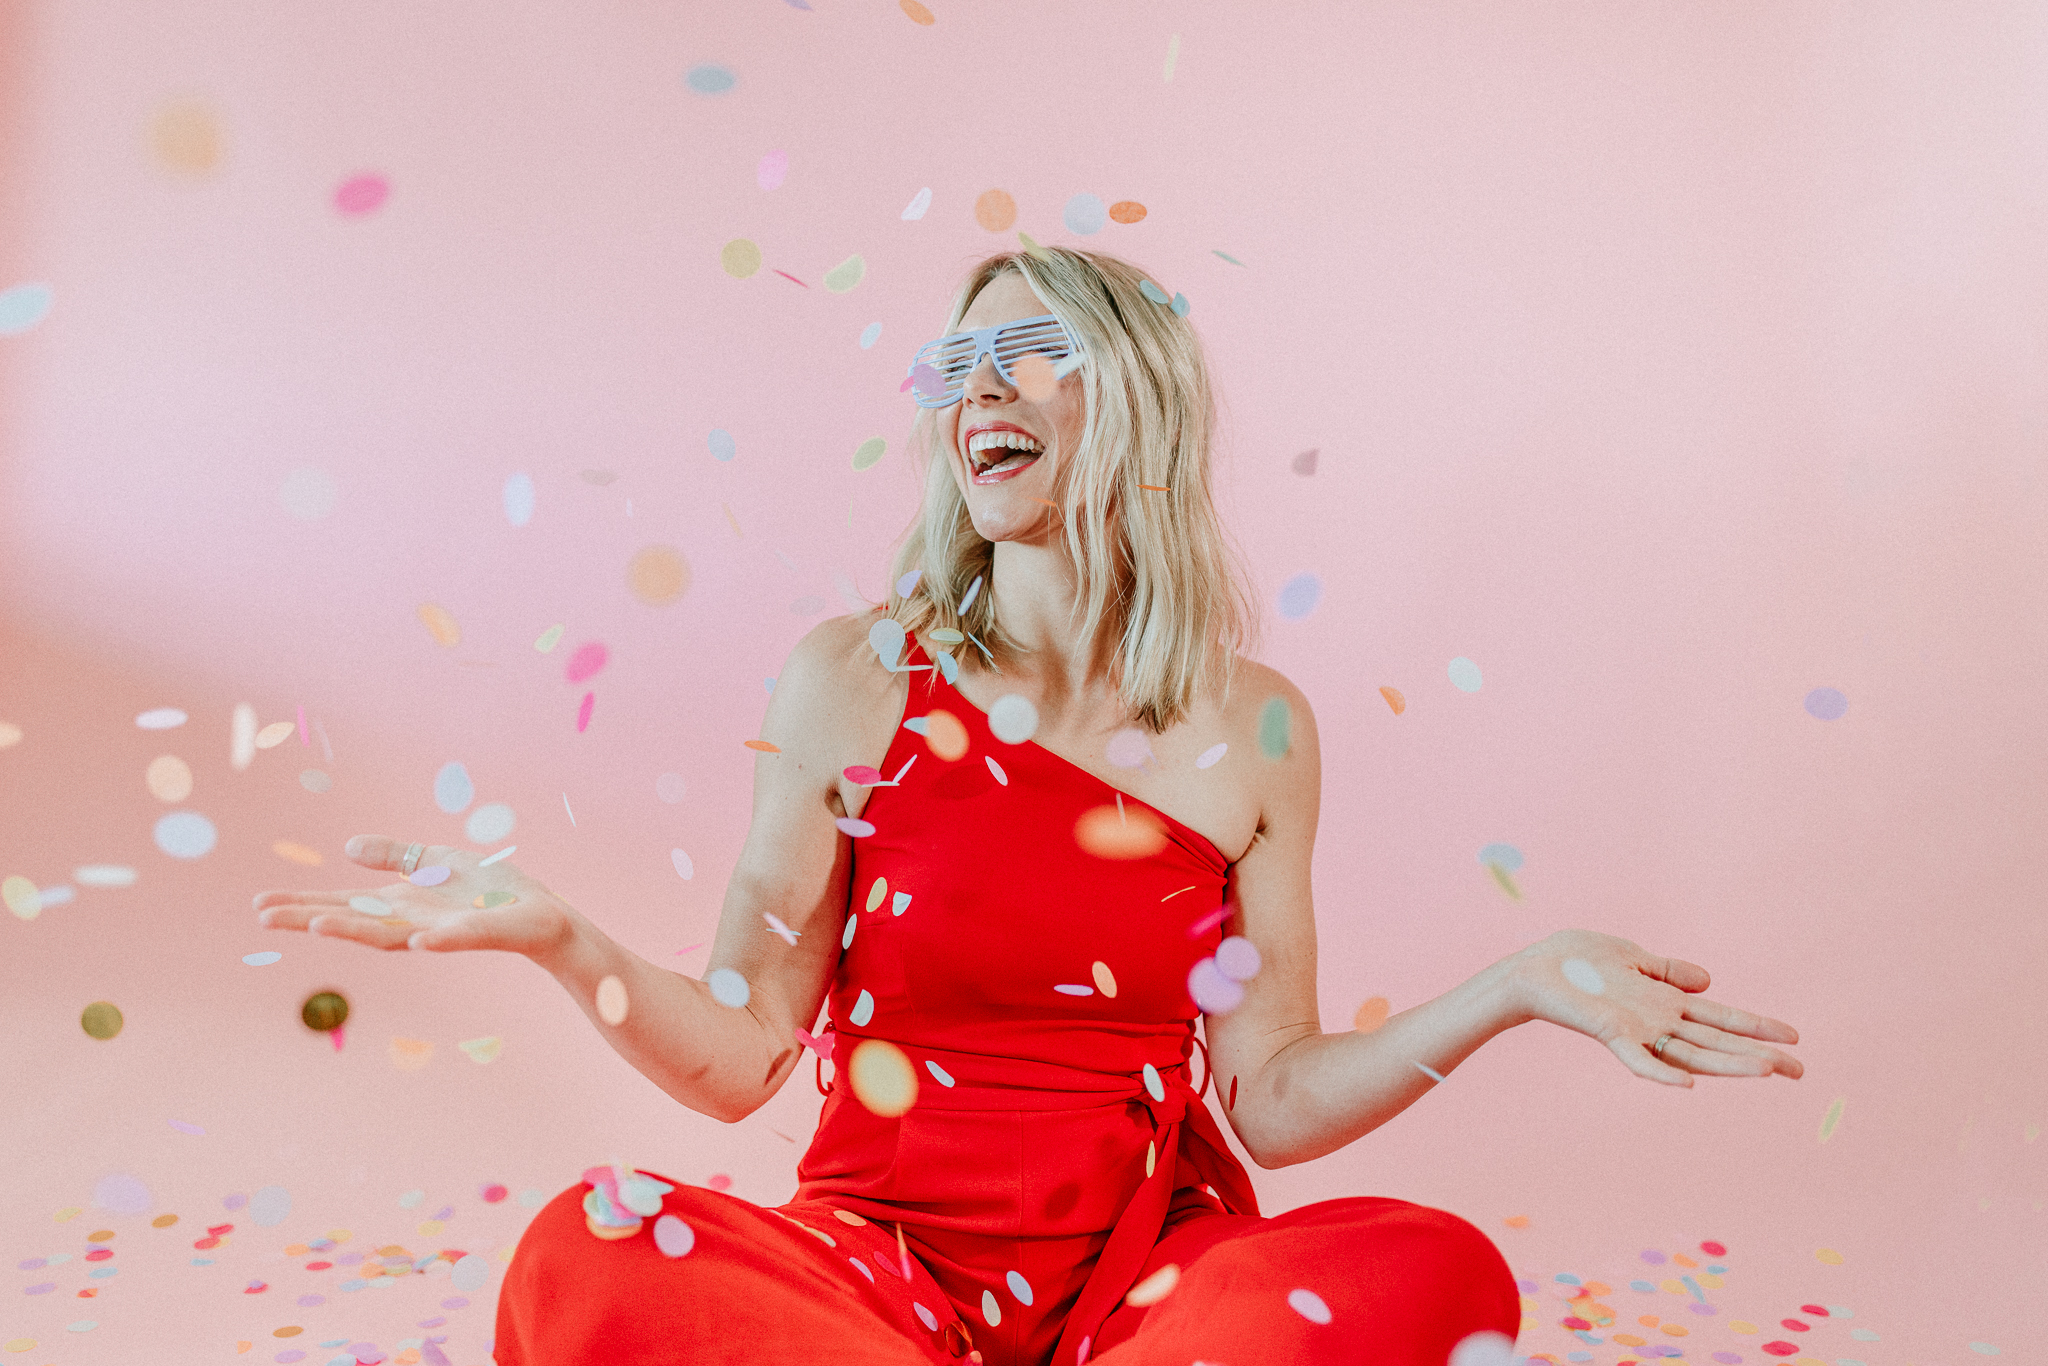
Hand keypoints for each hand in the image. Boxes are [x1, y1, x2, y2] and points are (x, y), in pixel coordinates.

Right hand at [252, 834, 571, 957]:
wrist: (538, 913)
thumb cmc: (486, 891)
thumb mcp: (434, 861)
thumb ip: (395, 855)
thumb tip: (348, 847)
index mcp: (399, 905)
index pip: (342, 906)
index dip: (303, 905)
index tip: (260, 905)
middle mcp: (410, 923)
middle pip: (352, 923)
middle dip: (309, 919)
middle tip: (264, 918)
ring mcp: (440, 932)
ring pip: (392, 935)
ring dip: (354, 931)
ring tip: (313, 926)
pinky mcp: (477, 934)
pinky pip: (455, 939)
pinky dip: (436, 940)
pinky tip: (416, 939)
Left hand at [1506, 929, 1802, 1087]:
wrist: (1530, 970)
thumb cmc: (1576, 960)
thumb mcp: (1631, 955)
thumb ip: (1669, 970)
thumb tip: (1709, 981)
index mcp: (1666, 1002)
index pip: (1721, 1017)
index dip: (1757, 1026)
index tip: (1794, 1037)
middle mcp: (1658, 1021)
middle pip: (1718, 1041)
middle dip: (1759, 1054)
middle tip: (1801, 1071)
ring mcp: (1636, 1030)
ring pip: (1691, 1054)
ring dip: (1729, 1065)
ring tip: (1768, 1071)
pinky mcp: (1609, 1033)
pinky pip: (1638, 1060)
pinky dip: (1661, 1074)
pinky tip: (1688, 1084)